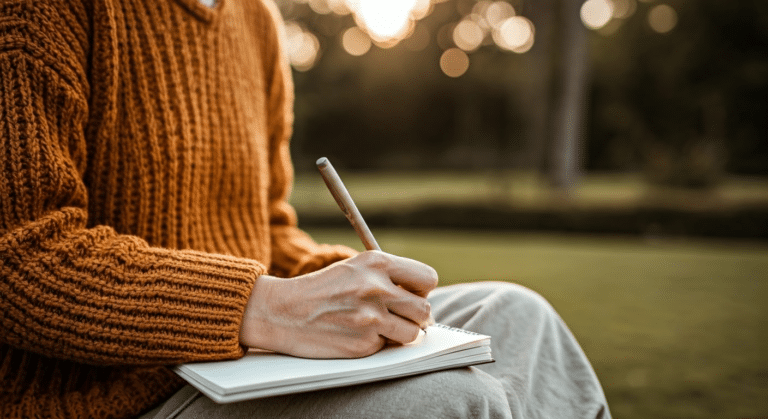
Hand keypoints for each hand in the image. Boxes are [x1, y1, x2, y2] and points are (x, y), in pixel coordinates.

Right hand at [239, 251, 437, 357]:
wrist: (283, 311)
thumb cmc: (321, 289)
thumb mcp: (355, 268)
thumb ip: (388, 277)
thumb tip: (421, 297)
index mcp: (377, 263)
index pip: (427, 278)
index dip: (422, 290)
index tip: (412, 295)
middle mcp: (377, 288)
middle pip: (424, 309)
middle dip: (415, 316)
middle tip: (398, 316)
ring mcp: (371, 317)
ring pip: (412, 333)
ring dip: (400, 333)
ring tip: (378, 326)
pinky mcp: (363, 343)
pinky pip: (387, 347)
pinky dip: (376, 344)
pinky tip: (355, 334)